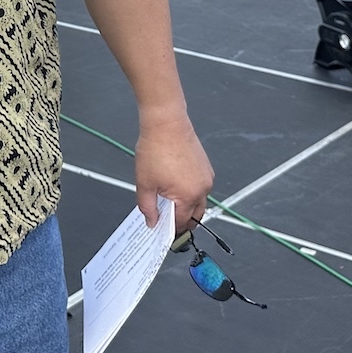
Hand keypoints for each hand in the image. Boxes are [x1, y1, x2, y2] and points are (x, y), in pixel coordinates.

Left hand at [134, 112, 214, 234]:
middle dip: (181, 220)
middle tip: (165, 218)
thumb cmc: (156, 149)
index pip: (181, 223)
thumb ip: (148, 207)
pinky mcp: (206, 167)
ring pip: (198, 201)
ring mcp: (207, 178)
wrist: (166, 123)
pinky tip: (175, 185)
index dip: (170, 228)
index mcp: (189, 196)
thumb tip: (152, 222)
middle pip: (195, 215)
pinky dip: (190, 191)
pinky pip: (200, 187)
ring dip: (186, 205)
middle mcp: (203, 189)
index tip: (161, 229)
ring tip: (167, 199)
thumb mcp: (145, 183)